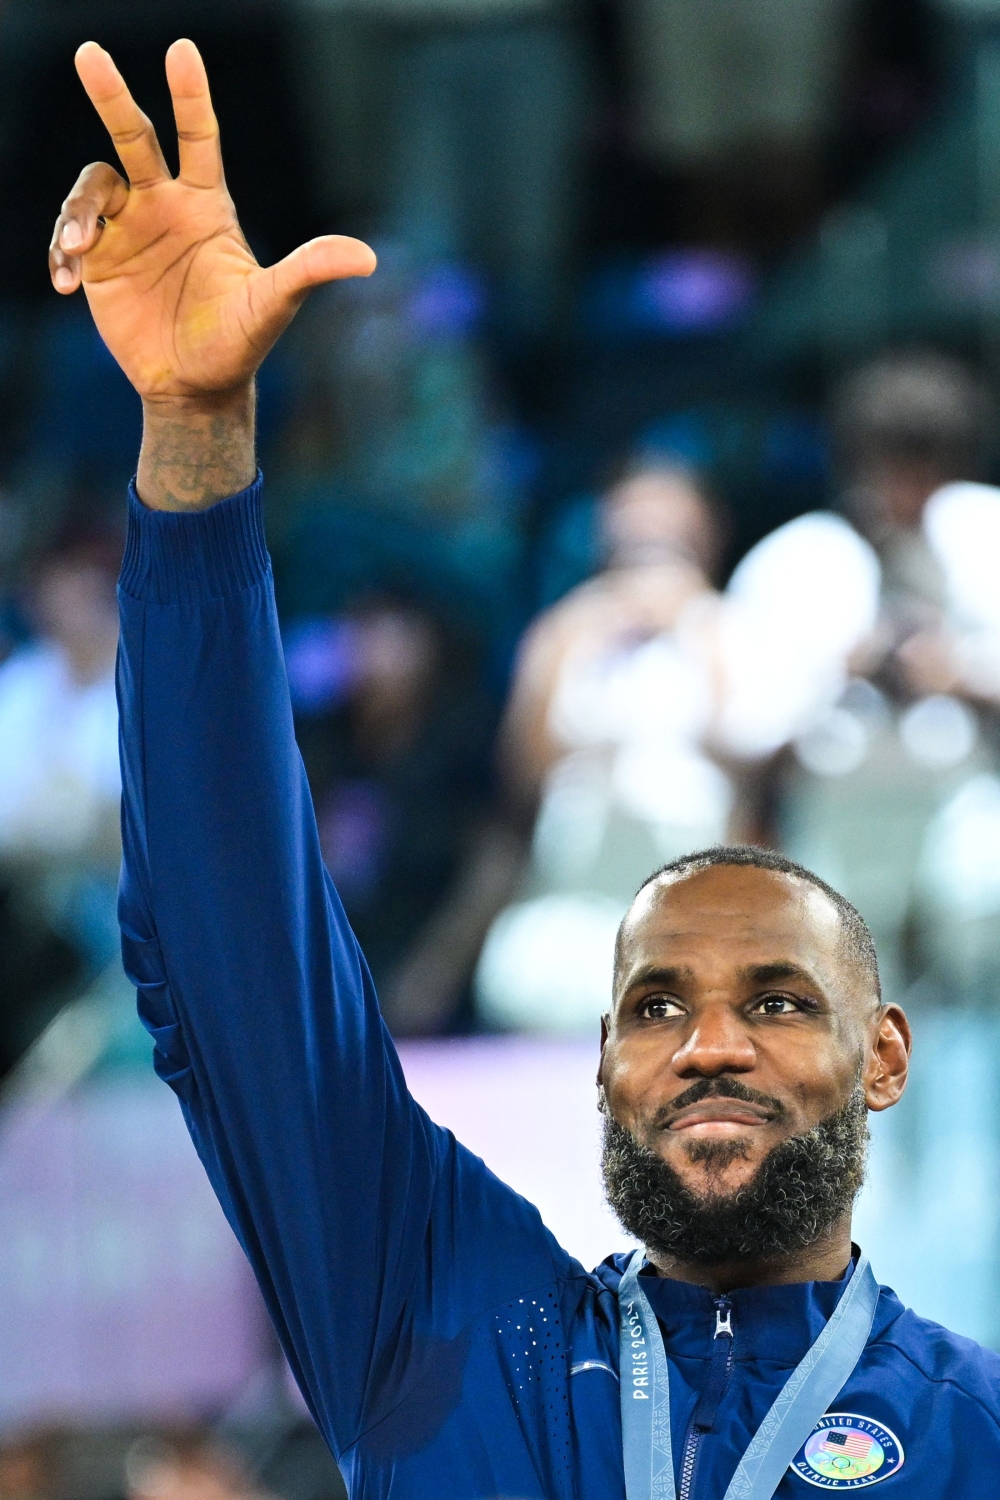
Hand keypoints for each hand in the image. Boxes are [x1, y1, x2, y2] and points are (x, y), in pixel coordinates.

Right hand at [49, 39, 374, 401]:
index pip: (199, 138)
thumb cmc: (239, 342)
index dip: (191, 96)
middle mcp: (163, 205)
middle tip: (90, 54)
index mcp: (207, 205)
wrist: (197, 387)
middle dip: (112, 95)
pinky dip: (60, 254)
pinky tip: (65, 284)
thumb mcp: (273, 304)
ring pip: (92, 189)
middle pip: (133, 136)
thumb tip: (368, 258)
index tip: (182, 51)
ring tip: (80, 249)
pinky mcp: (98, 263)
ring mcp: (127, 231)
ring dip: (78, 213)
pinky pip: (67, 238)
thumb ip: (310, 271)